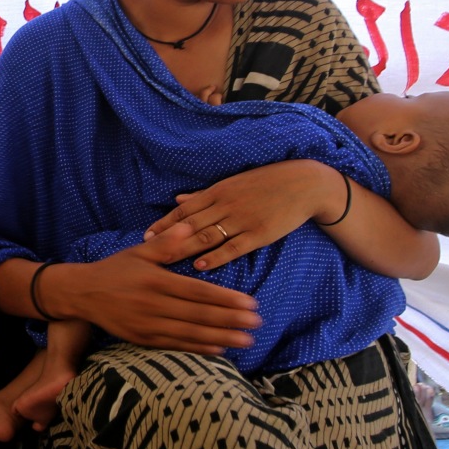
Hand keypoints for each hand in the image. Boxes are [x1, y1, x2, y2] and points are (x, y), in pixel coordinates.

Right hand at [49, 233, 261, 355]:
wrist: (82, 293)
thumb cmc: (115, 270)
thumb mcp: (138, 251)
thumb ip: (166, 243)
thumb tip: (189, 226)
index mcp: (155, 280)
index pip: (198, 292)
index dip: (226, 299)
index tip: (251, 303)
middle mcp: (152, 305)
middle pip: (198, 315)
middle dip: (231, 321)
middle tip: (257, 324)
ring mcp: (147, 325)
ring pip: (190, 334)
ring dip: (221, 338)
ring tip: (246, 341)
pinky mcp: (142, 339)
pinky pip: (175, 345)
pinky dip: (198, 349)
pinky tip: (219, 350)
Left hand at [142, 159, 340, 271]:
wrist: (303, 184)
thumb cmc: (265, 182)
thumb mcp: (232, 184)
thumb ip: (203, 195)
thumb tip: (177, 199)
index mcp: (218, 192)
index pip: (184, 210)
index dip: (164, 224)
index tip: (145, 237)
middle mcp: (226, 204)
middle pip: (190, 225)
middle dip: (167, 240)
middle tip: (147, 253)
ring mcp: (242, 219)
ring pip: (207, 236)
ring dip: (185, 249)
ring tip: (166, 261)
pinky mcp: (259, 233)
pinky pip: (233, 247)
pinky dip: (215, 257)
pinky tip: (200, 266)